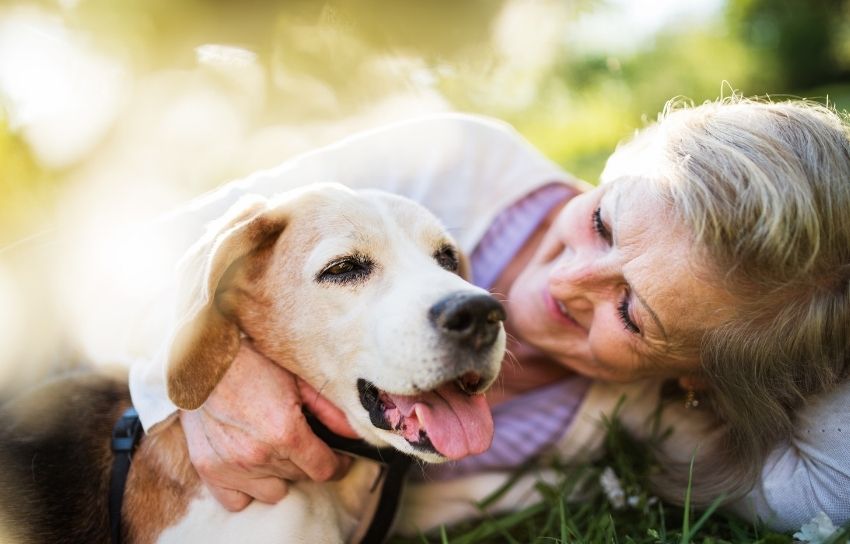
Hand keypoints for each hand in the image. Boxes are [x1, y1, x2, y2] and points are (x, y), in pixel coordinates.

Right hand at [180, 341, 356, 511]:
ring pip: (274, 491)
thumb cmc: (254, 365)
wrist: (205, 362)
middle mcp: (259, 455)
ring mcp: (233, 466)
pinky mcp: (211, 470)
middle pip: (300, 477)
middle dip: (307, 461)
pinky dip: (248, 489)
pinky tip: (252, 468)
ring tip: (275, 451)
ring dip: (280, 475)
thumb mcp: (299, 381)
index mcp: (285, 432)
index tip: (338, 458)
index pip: (324, 470)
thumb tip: (352, 432)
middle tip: (302, 440)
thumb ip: (330, 411)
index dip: (338, 465)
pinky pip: (238, 500)